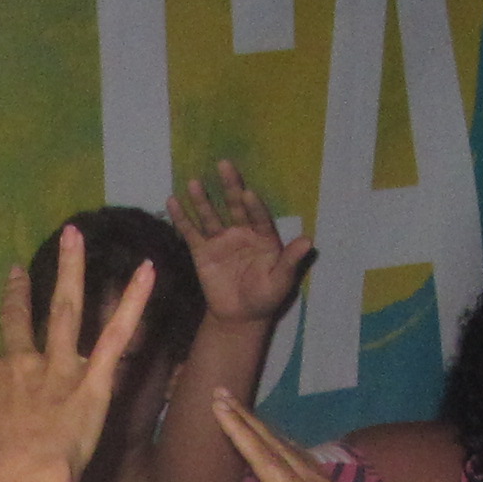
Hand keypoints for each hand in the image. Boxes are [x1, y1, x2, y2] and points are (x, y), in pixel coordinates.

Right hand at [0, 224, 155, 481]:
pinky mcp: (93, 379)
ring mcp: (58, 367)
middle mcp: (21, 364)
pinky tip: (149, 271)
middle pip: (17, 321)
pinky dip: (134, 303)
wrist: (22, 479)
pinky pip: (116, 336)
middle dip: (15, 295)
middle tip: (16, 269)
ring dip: (70, 271)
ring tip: (74, 235)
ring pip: (65, 310)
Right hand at [168, 159, 313, 327]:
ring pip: (210, 215)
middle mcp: (242, 232)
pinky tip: (173, 201)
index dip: (254, 206)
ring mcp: (220, 240)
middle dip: (230, 185)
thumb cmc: (265, 298)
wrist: (240, 317)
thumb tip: (308, 241)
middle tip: (224, 164)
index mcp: (263, 237)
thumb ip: (290, 260)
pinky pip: (191, 232)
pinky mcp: (202, 251)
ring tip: (195, 181)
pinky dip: (181, 218)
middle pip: (234, 205)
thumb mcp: (280, 281)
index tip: (248, 193)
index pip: (259, 216)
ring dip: (202, 199)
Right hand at [199, 391, 445, 481]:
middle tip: (223, 394)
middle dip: (247, 419)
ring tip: (246, 414)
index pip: (262, 458)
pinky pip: (305, 459)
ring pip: (292, 449)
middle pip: (275, 444)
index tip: (219, 404)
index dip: (238, 431)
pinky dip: (285, 446)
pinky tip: (285, 448)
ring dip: (266, 430)